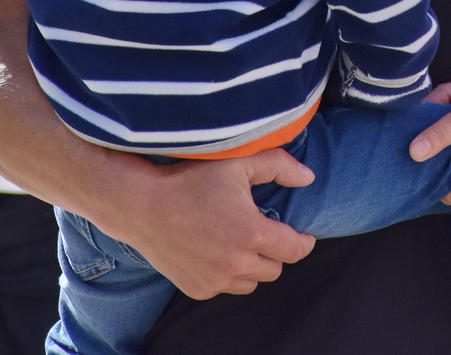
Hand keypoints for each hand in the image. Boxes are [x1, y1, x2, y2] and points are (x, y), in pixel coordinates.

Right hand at [98, 147, 317, 298]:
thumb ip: (279, 167)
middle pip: (275, 269)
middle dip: (275, 252)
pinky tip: (215, 251)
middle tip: (263, 232)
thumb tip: (309, 178)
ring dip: (252, 266)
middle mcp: (237, 263)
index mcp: (252, 233)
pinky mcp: (198, 288)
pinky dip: (227, 274)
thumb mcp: (238, 163)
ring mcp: (216, 280)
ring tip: (239, 242)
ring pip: (252, 282)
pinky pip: (225, 288)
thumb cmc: (190, 180)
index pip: (295, 250)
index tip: (301, 234)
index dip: (303, 241)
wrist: (142, 205)